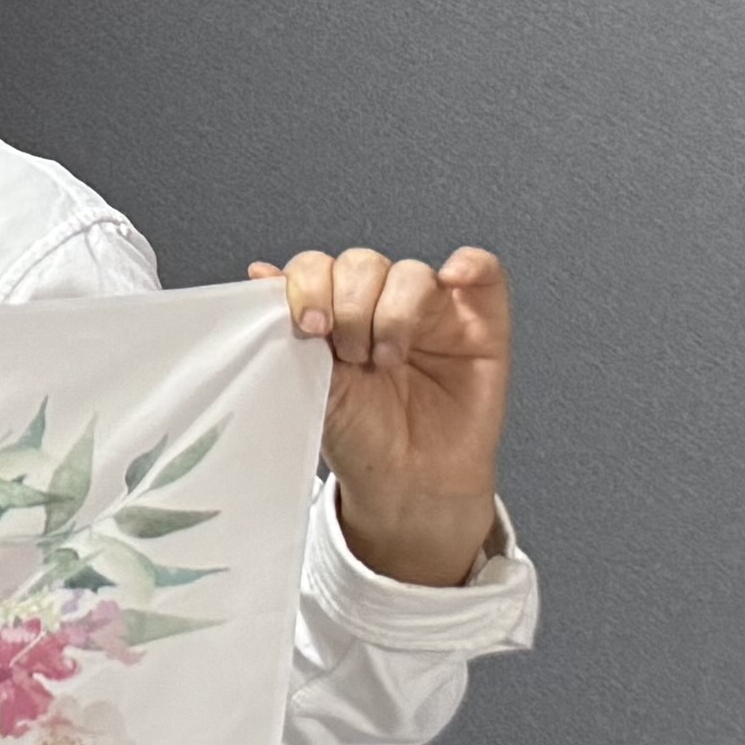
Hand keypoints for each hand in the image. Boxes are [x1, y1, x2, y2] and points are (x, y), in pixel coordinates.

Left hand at [262, 245, 511, 587]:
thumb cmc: (360, 434)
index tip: (309, 325)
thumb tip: (259, 272)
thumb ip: (290, 327)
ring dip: (395, 311)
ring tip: (387, 359)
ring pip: (411, 272)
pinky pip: (484, 272)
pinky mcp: (481, 323)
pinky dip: (470, 265)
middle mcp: (380, 303)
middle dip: (350, 305)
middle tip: (349, 352)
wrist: (409, 480)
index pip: (318, 267)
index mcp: (334, 312)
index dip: (310, 285)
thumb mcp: (311, 379)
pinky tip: (453, 278)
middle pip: (362, 263)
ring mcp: (431, 310)